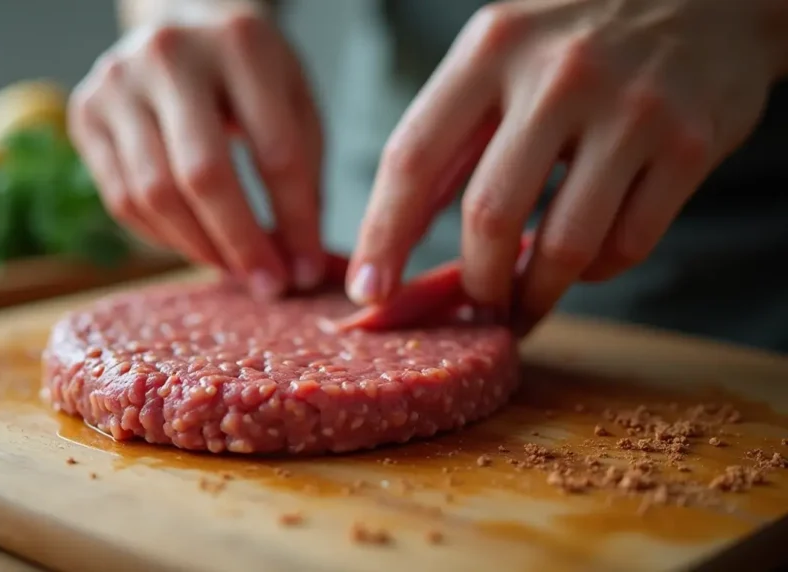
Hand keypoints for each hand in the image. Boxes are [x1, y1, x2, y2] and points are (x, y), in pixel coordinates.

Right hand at [70, 3, 324, 298]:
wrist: (180, 25)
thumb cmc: (248, 72)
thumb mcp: (293, 99)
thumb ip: (302, 172)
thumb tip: (299, 262)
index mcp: (240, 44)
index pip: (274, 151)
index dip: (295, 220)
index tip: (308, 268)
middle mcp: (170, 56)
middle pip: (203, 175)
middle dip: (241, 243)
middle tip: (268, 286)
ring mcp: (117, 83)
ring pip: (153, 194)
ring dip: (199, 248)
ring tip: (234, 270)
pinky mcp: (85, 112)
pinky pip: (121, 198)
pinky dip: (163, 237)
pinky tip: (196, 246)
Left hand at [348, 0, 785, 331]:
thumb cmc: (578, 35)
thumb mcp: (502, 53)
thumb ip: (453, 133)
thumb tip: (395, 232)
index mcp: (491, 48)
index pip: (414, 157)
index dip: (384, 235)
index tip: (369, 293)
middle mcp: (558, 74)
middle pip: (489, 215)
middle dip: (476, 282)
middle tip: (474, 308)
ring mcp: (629, 108)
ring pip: (565, 244)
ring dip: (536, 294)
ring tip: (524, 303)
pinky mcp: (689, 143)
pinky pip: (628, 243)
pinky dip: (597, 271)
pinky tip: (587, 259)